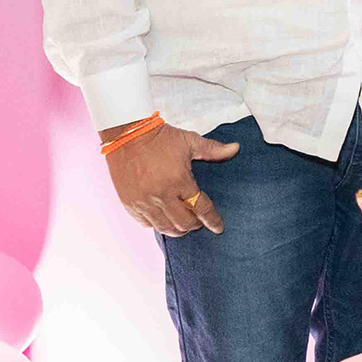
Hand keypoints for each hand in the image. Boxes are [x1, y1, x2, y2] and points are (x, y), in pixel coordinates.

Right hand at [109, 125, 234, 234]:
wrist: (126, 133)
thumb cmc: (160, 137)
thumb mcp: (189, 141)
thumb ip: (213, 150)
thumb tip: (236, 148)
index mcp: (179, 181)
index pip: (201, 208)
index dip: (212, 220)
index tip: (219, 227)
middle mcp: (161, 195)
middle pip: (184, 223)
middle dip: (195, 224)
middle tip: (198, 220)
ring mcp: (144, 202)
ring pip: (166, 228)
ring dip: (177, 229)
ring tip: (182, 224)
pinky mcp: (129, 203)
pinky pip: (146, 224)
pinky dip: (158, 224)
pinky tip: (163, 219)